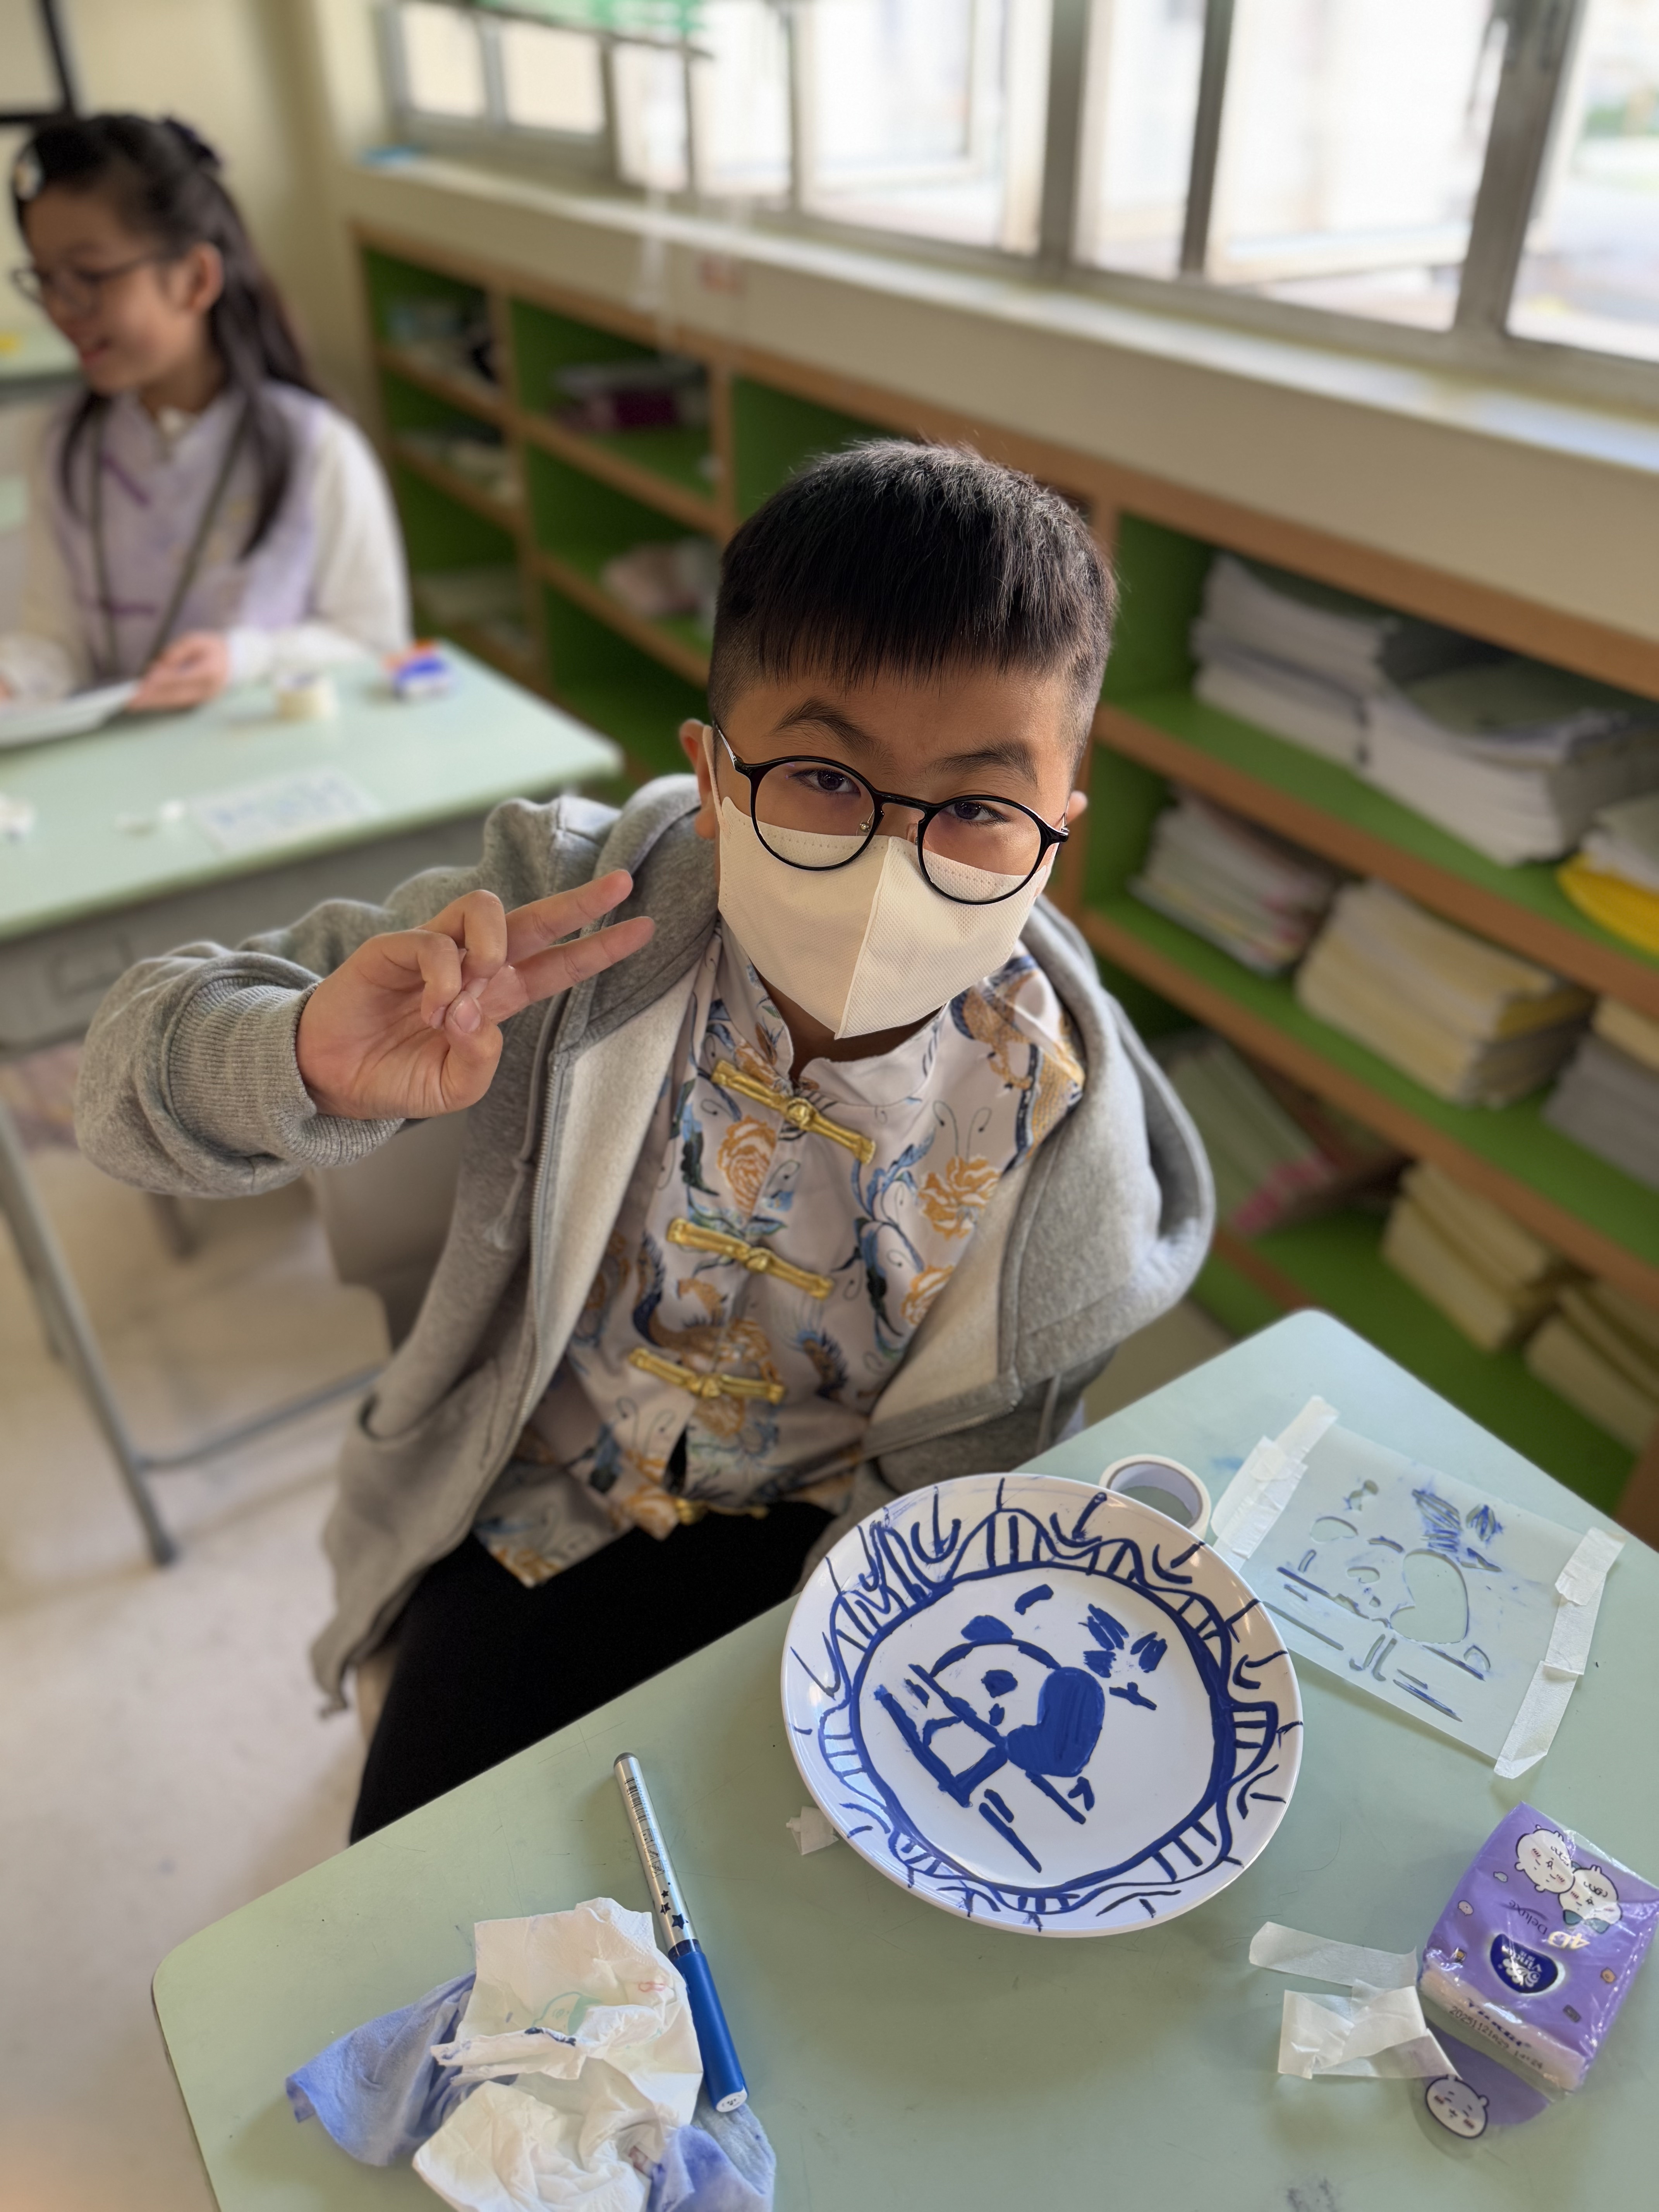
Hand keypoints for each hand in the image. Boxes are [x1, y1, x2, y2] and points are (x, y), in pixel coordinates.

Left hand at [131, 631, 229, 709]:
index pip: (182, 677)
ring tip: (133, 704)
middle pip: (175, 695)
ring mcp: (202, 697)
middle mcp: (206, 689)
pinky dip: (160, 702)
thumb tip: (161, 663)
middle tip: (132, 699)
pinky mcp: (197, 700)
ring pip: (174, 702)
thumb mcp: (198, 640)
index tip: (146, 681)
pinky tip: (146, 702)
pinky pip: (176, 703)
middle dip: (152, 697)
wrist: (235, 663)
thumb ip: (179, 650)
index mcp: (209, 671)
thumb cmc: (214, 648)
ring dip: (153, 703)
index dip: (164, 680)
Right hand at [295, 871, 653, 1120]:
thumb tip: (485, 1019)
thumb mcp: (452, 1088)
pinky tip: (434, 1010)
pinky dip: (444, 976)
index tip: (642, 928)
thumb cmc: (395, 1077)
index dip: (597, 948)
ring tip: (481, 986)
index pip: (556, 964)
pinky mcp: (395, 947)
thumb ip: (480, 1062)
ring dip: (495, 945)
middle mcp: (472, 964)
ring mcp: (435, 950)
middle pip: (534, 919)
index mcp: (496, 997)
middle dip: (579, 900)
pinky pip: (435, 943)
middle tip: (621, 882)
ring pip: (485, 910)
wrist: (331, 1078)